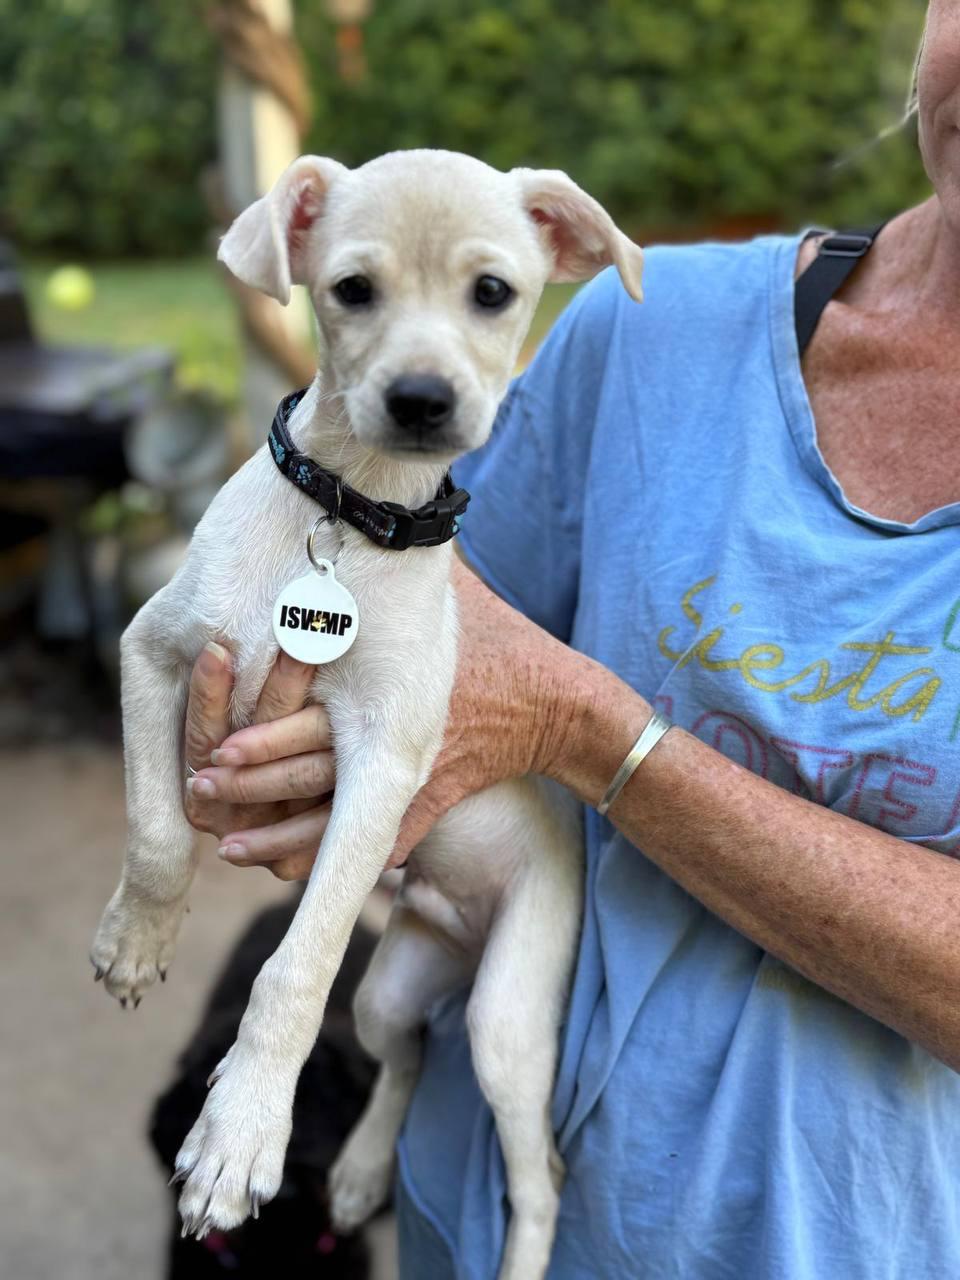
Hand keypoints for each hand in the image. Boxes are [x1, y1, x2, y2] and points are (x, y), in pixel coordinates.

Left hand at [183, 561, 578, 879]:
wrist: (554, 703)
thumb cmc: (494, 637)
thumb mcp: (444, 587)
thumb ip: (392, 566)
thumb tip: (350, 516)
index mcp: (387, 689)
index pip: (313, 722)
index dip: (259, 741)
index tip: (214, 753)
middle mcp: (395, 739)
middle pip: (310, 777)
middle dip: (250, 790)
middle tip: (200, 791)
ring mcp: (412, 779)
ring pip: (332, 823)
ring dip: (276, 836)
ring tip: (226, 843)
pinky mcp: (426, 804)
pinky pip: (370, 845)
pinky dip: (324, 858)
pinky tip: (280, 869)